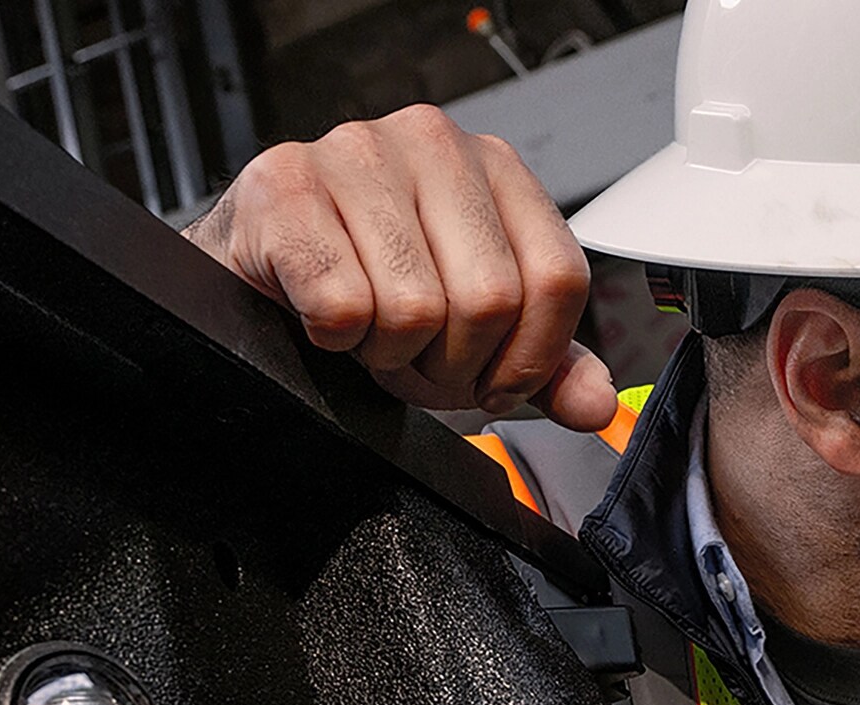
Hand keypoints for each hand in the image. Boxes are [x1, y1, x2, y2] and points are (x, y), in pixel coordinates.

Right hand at [184, 105, 617, 426]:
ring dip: (389, 354)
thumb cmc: (373, 288)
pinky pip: (343, 303)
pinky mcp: (285, 184)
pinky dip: (333, 336)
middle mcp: (433, 143)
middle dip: (452, 363)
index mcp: (495, 169)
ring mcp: (356, 152)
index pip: (558, 278)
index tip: (492, 379)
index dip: (529, 357)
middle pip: (490, 300)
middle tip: (416, 357)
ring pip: (416, 308)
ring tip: (369, 335)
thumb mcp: (474, 333)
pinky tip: (323, 316)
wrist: (262, 270)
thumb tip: (596, 406)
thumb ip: (543, 366)